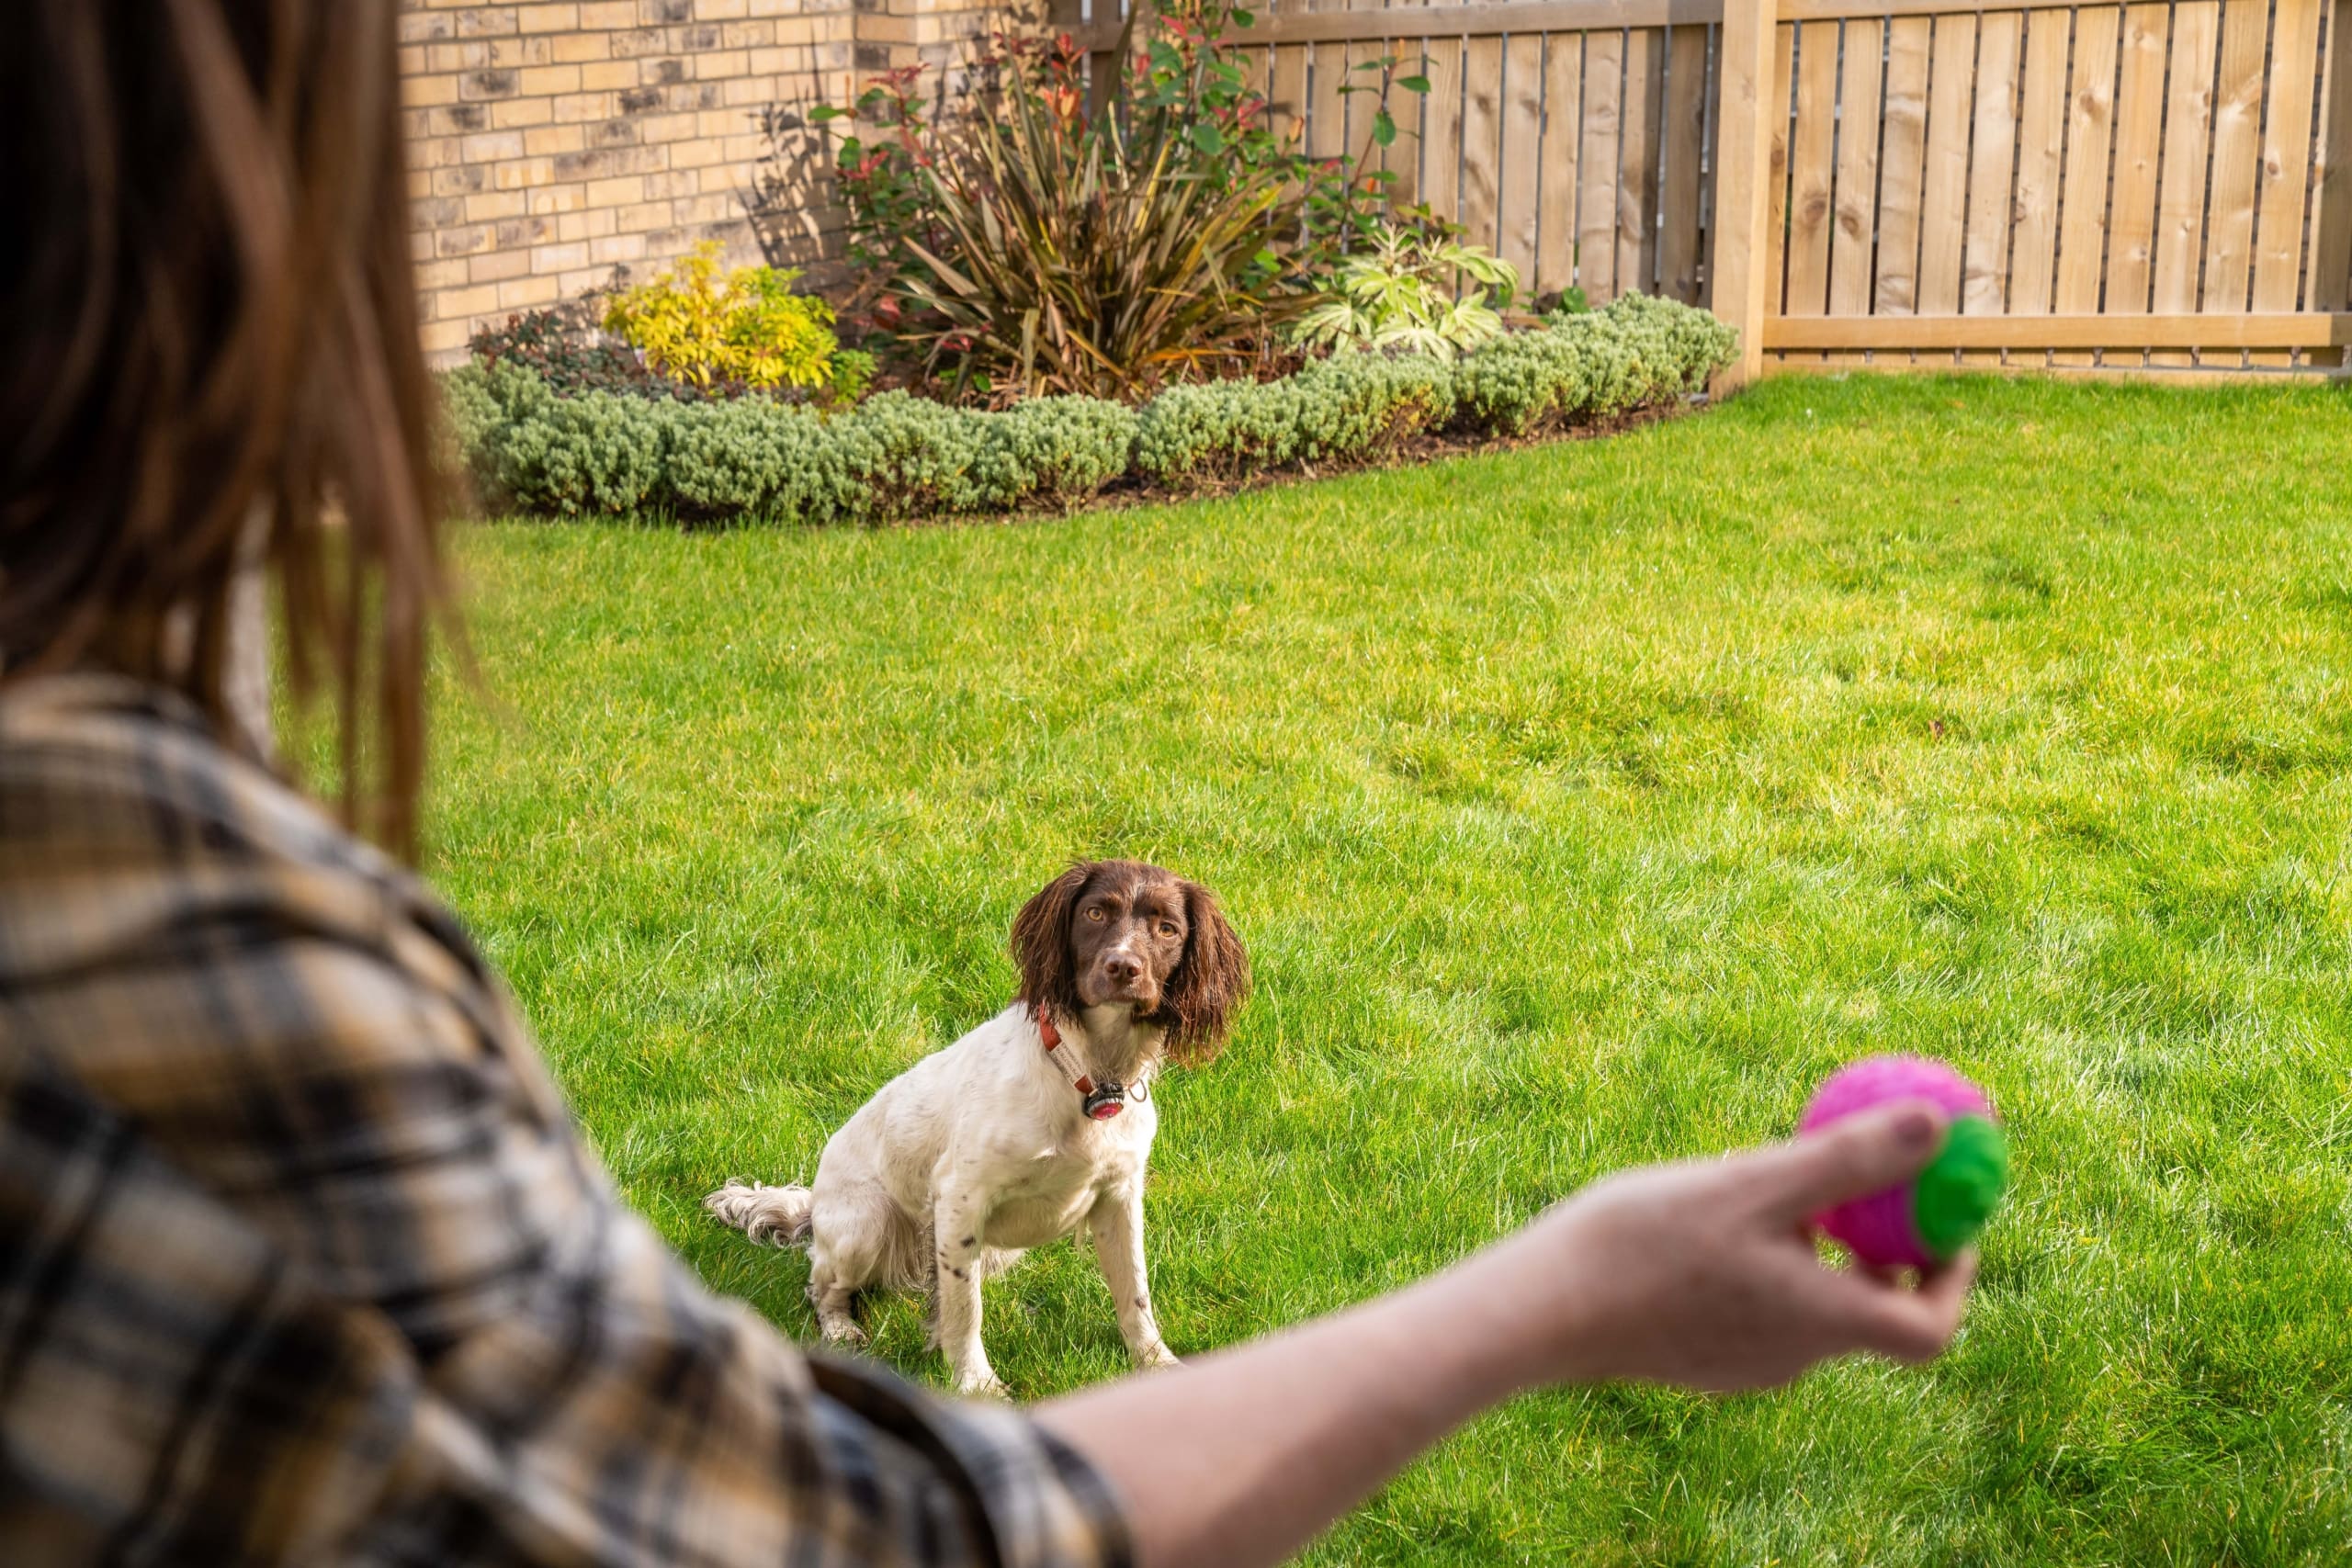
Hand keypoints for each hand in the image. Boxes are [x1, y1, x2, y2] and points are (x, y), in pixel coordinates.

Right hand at [1475, 1100, 1977, 1393]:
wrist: (1540, 1309)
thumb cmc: (1643, 1244)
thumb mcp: (1752, 1183)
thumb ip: (1849, 1158)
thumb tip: (1939, 1124)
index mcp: (1821, 1319)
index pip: (1930, 1326)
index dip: (1953, 1275)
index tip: (1941, 1220)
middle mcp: (1794, 1355)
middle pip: (1870, 1307)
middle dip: (1877, 1242)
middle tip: (1856, 1178)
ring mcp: (1746, 1363)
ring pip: (1810, 1302)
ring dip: (1812, 1246)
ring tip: (1761, 1183)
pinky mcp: (1702, 1358)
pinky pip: (1759, 1308)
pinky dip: (1762, 1263)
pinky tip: (1705, 1218)